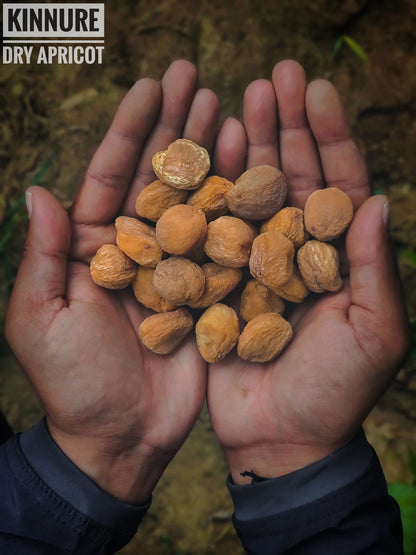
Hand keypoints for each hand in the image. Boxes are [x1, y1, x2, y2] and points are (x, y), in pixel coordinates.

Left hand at [5, 60, 218, 502]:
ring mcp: (172, 266)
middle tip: (197, 77)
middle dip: (174, 126)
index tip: (152, 86)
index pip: (110, 175)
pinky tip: (250, 166)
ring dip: (208, 153)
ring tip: (228, 107)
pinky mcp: (204, 289)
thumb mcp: (41, 320)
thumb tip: (40, 190)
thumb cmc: (74, 384)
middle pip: (155, 176)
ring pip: (192, 200)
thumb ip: (44, 256)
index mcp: (90, 247)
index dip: (131, 130)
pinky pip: (220, 241)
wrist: (121, 436)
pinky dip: (234, 204)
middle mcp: (133, 247)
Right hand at [209, 60, 409, 483]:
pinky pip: (217, 230)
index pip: (339, 183)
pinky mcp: (221, 279)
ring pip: (256, 193)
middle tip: (274, 75)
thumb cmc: (335, 392)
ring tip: (241, 98)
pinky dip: (214, 191)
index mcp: (340, 256)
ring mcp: (258, 261)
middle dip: (287, 125)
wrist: (279, 437)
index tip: (316, 89)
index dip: (330, 135)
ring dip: (251, 146)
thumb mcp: (375, 333)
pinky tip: (211, 155)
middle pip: (295, 176)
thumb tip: (379, 201)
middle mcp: (300, 250)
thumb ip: (376, 269)